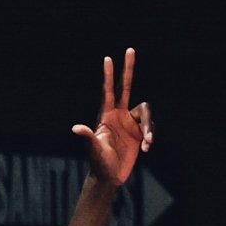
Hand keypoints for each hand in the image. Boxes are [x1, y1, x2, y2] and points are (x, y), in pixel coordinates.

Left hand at [70, 48, 152, 188]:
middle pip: (126, 86)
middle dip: (128, 68)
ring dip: (149, 126)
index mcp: (106, 115)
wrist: (109, 176)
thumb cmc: (98, 163)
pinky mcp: (139, 132)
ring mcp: (130, 122)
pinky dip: (150, 136)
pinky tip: (146, 149)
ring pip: (146, 113)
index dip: (109, 75)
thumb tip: (75, 128)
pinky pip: (150, 127)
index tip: (108, 58)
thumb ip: (87, 137)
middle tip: (130, 49)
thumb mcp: (93, 149)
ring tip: (147, 143)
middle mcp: (119, 114)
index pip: (108, 90)